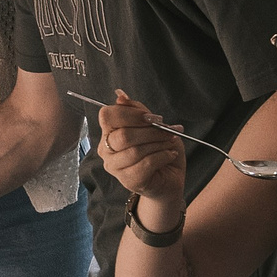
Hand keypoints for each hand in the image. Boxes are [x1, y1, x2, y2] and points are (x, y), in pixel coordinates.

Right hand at [96, 90, 186, 204]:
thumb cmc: (160, 150)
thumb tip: (120, 95)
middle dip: (151, 131)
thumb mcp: (152, 125)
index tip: (152, 118)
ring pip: (135, 150)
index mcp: (108, 132)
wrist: (169, 178)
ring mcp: (115, 167)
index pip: (108, 116)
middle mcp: (106, 149)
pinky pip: (146, 164)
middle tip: (168, 131)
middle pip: (123, 135)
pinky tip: (169, 155)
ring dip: (159, 144)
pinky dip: (162, 156)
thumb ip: (137, 110)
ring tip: (170, 143)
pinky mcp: (128, 181)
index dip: (131, 114)